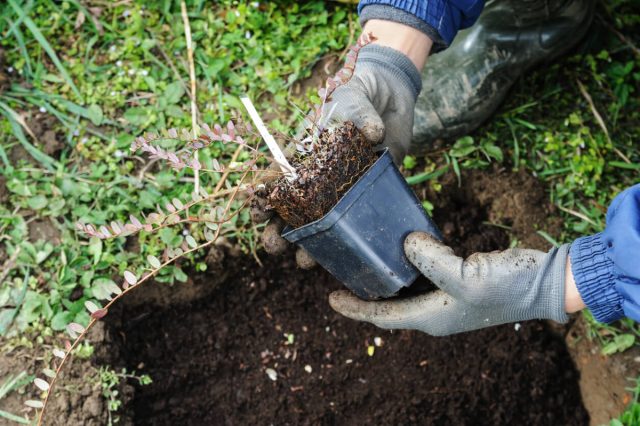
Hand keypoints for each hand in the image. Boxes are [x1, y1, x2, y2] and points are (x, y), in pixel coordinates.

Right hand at [253, 22, 431, 262]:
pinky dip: (345, 242)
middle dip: (278, 231)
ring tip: (304, 263)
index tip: (258, 213)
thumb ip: (358, 113)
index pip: (276, 181)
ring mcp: (341, 190)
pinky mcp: (366, 196)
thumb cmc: (358, 94)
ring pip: (318, 225)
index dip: (262, 199)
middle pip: (290, 211)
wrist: (389, 98)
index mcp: (303, 156)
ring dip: (308, 246)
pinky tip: (341, 259)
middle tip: (274, 246)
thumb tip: (372, 134)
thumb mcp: (353, 98)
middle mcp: (318, 179)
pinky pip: (352, 223)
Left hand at [329, 232, 572, 335]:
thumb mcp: (465, 275)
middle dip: (367, 292)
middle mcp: (436, 312)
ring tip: (366, 258)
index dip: (355, 308)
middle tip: (344, 274)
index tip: (331, 298)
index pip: (383, 316)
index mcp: (432, 318)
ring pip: (407, 288)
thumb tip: (407, 243)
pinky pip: (425, 274)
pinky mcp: (459, 282)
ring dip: (388, 275)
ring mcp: (448, 298)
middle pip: (391, 304)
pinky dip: (411, 262)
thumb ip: (431, 261)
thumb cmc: (509, 285)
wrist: (546, 281)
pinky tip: (405, 246)